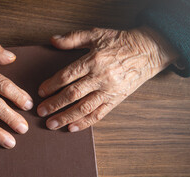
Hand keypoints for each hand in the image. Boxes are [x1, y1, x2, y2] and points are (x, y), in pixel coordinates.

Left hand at [37, 27, 177, 131]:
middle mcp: (100, 77)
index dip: (52, 85)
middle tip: (41, 111)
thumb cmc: (120, 42)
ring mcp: (109, 91)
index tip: (41, 91)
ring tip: (51, 124)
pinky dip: (84, 123)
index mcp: (93, 60)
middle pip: (72, 94)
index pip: (67, 76)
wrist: (148, 51)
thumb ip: (73, 38)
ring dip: (66, 117)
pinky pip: (98, 115)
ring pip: (84, 108)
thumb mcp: (96, 34)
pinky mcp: (116, 100)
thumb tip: (53, 40)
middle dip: (54, 104)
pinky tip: (72, 128)